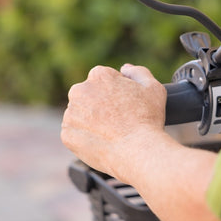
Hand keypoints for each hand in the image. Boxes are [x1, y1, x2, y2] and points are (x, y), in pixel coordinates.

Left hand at [61, 63, 166, 178]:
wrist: (137, 151)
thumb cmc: (147, 118)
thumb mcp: (153, 87)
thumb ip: (138, 72)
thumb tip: (125, 69)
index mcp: (99, 75)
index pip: (103, 78)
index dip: (115, 91)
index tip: (124, 103)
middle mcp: (80, 91)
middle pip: (88, 94)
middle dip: (99, 103)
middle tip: (117, 118)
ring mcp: (71, 114)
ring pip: (80, 114)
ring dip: (91, 120)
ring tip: (111, 132)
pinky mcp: (67, 135)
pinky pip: (75, 133)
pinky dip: (86, 137)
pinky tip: (103, 141)